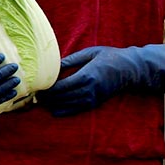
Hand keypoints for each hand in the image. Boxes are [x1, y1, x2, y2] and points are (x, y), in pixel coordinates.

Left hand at [38, 44, 164, 116]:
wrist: (130, 70)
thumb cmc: (110, 57)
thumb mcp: (90, 53)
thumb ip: (71, 60)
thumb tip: (53, 65)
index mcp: (87, 76)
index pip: (61, 86)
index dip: (47, 88)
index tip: (37, 86)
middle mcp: (89, 90)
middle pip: (62, 97)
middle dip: (47, 97)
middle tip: (35, 94)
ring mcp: (93, 98)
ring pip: (68, 105)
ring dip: (53, 104)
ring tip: (41, 101)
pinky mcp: (96, 103)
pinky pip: (77, 110)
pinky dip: (65, 111)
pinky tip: (55, 111)